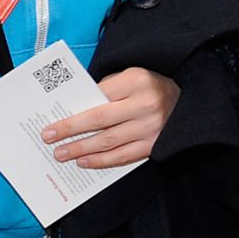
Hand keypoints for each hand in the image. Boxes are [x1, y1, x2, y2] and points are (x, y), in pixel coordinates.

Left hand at [43, 68, 178, 166]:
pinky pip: (123, 156)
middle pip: (100, 120)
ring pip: (109, 141)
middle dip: (71, 131)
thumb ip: (107, 89)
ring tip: (62, 154)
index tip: (51, 124)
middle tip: (49, 140)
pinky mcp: (155, 144)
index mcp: (137, 80)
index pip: (98, 97)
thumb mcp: (132, 76)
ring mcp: (152, 126)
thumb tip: (75, 109)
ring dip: (82, 149)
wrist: (189, 101)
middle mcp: (146, 103)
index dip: (73, 114)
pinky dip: (102, 160)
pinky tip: (85, 161)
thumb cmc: (151, 87)